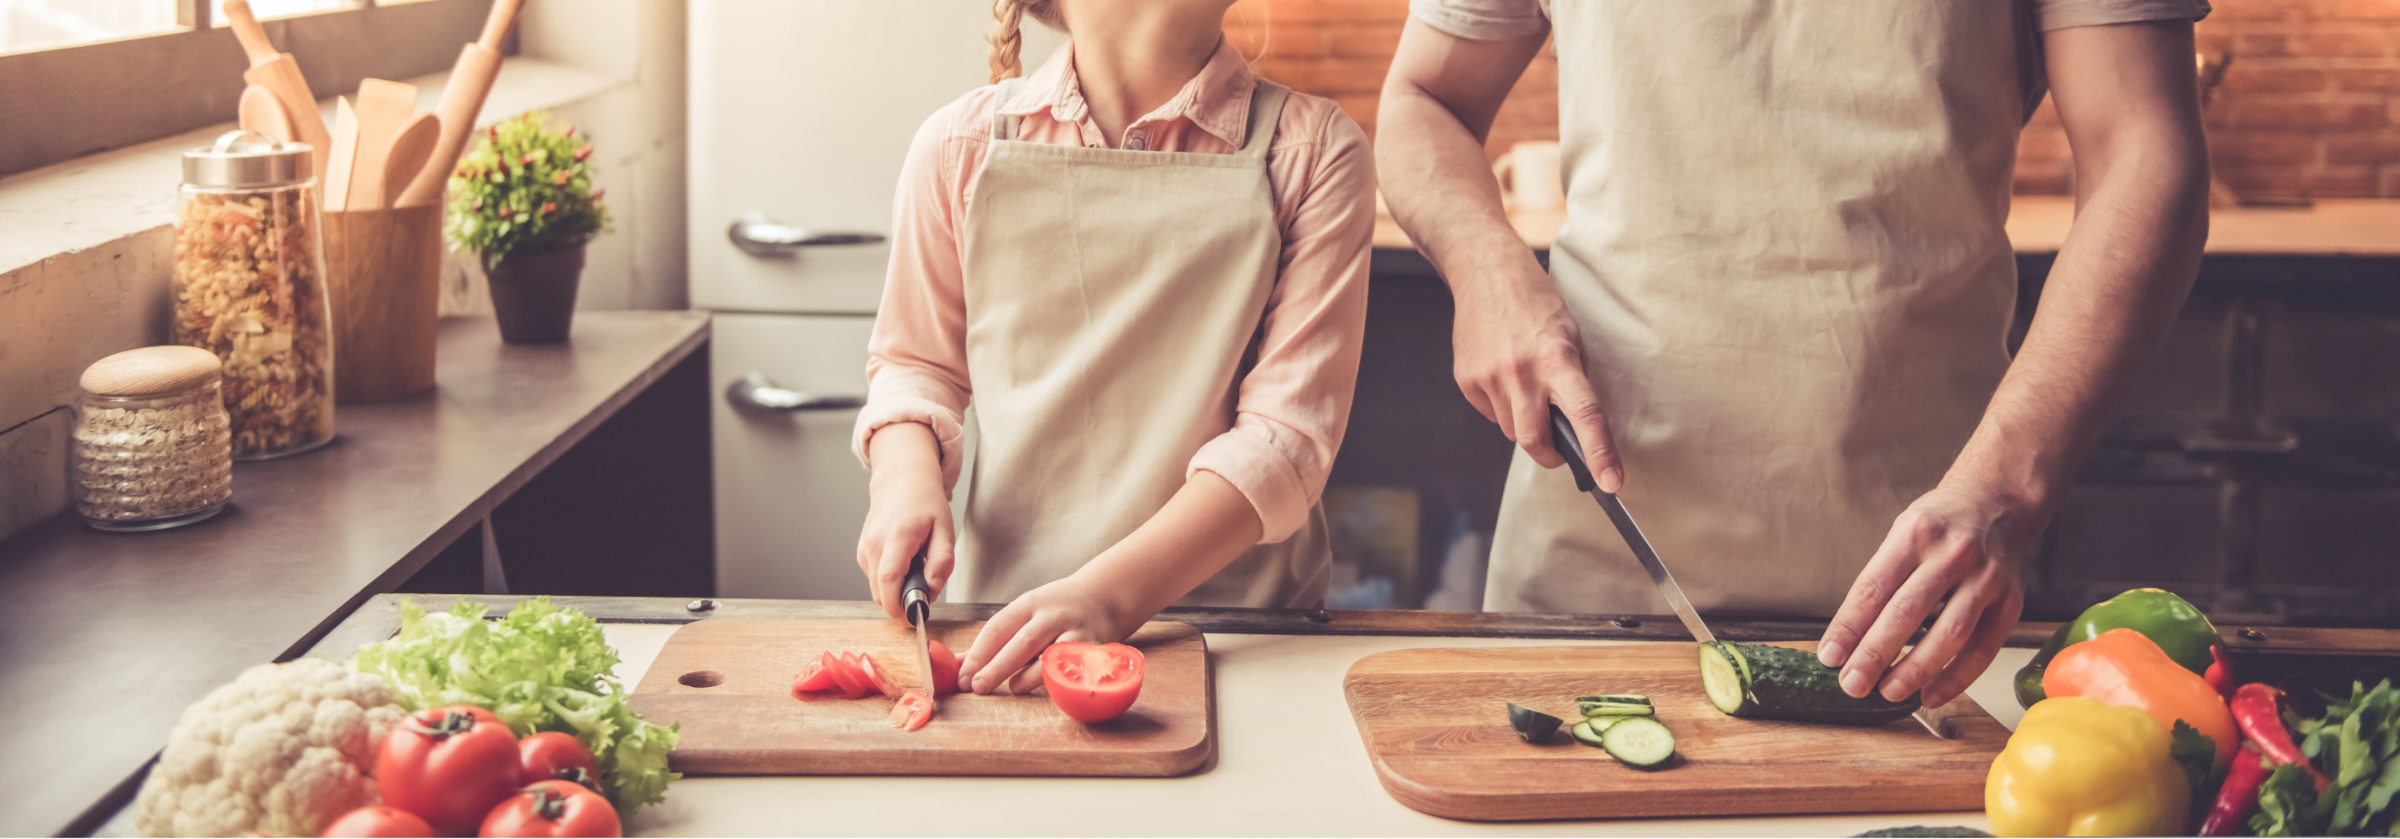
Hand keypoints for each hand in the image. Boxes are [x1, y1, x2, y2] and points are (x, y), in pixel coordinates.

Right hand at [856, 425, 952, 621]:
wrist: (901, 482)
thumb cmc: (925, 504)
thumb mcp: (945, 530)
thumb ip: (942, 562)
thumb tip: (932, 589)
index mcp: (898, 536)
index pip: (889, 579)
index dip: (897, 605)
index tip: (911, 618)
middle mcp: (875, 542)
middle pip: (879, 590)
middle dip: (901, 603)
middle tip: (924, 593)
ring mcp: (864, 547)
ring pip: (876, 588)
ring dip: (895, 591)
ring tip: (916, 571)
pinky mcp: (861, 552)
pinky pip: (874, 578)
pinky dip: (889, 581)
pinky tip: (903, 564)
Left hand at [954, 574, 1136, 694]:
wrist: (1105, 597)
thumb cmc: (1057, 609)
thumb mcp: (1025, 613)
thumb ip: (996, 640)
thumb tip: (959, 665)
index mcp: (1029, 604)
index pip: (997, 628)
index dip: (977, 654)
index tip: (963, 675)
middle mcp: (1051, 615)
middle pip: (1020, 644)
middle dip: (995, 668)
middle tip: (977, 687)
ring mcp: (1074, 632)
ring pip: (1047, 659)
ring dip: (1026, 677)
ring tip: (1013, 687)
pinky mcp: (1093, 650)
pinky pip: (1071, 670)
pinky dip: (1055, 682)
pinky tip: (1044, 686)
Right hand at [1450, 269, 1622, 490]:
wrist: (1486, 271)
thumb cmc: (1536, 302)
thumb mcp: (1570, 335)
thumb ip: (1573, 381)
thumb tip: (1573, 425)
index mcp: (1557, 359)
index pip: (1584, 415)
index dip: (1599, 454)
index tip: (1612, 482)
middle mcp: (1521, 372)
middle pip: (1534, 442)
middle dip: (1549, 455)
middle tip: (1559, 451)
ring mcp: (1489, 377)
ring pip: (1511, 430)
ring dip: (1523, 422)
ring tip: (1525, 385)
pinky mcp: (1466, 380)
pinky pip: (1489, 413)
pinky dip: (1501, 405)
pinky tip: (1502, 374)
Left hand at [1817, 482, 2034, 708]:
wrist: (2001, 503)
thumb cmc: (1941, 524)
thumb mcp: (1903, 534)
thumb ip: (1881, 580)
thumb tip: (1847, 639)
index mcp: (1915, 534)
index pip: (1873, 587)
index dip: (1849, 626)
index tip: (1830, 656)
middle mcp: (1953, 554)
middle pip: (1908, 612)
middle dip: (1875, 654)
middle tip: (1852, 684)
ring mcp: (1986, 579)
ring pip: (1949, 635)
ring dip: (1915, 671)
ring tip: (1888, 692)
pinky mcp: (2011, 603)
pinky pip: (1983, 650)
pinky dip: (1956, 679)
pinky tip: (1931, 695)